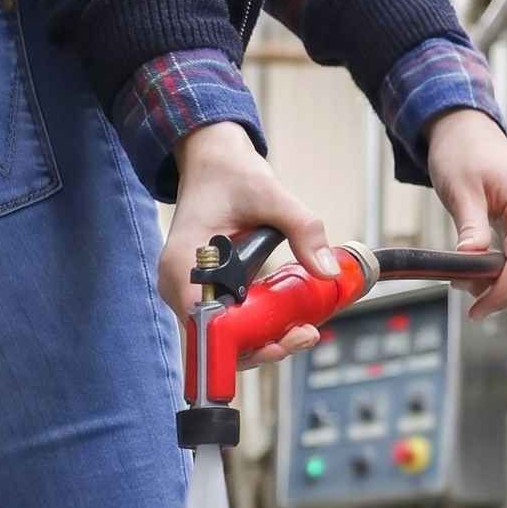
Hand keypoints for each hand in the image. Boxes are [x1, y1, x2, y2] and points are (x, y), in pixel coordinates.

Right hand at [162, 122, 334, 367]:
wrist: (213, 161)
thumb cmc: (231, 174)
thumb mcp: (272, 196)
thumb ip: (302, 230)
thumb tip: (328, 271)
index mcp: (183, 265)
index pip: (206, 325)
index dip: (242, 344)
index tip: (277, 344)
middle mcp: (178, 285)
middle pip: (215, 339)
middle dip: (260, 346)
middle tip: (302, 336)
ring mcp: (188, 291)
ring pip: (222, 334)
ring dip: (261, 339)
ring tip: (301, 332)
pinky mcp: (202, 290)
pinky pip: (226, 320)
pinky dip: (255, 325)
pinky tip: (285, 320)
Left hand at [426, 109, 506, 320]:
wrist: (467, 131)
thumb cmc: (461, 154)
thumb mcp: (460, 190)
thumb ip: (470, 227)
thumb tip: (471, 260)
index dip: (500, 294)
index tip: (474, 311)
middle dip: (500, 294)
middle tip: (464, 297)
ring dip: (501, 286)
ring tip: (465, 282)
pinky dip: (503, 274)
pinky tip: (478, 274)